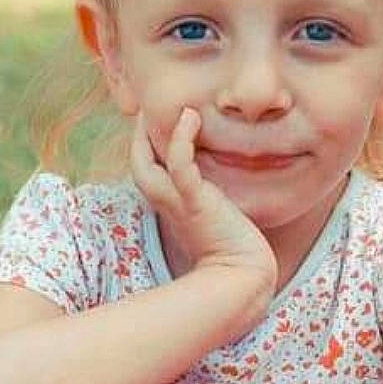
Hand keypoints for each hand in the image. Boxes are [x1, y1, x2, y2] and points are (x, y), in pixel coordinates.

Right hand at [131, 108, 277, 296]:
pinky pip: (180, 165)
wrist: (244, 276)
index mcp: (170, 205)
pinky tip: (191, 117)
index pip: (146, 169)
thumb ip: (213, 197)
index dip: (145, 144)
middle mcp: (167, 202)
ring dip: (152, 131)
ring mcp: (178, 201)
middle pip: (138, 163)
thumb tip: (222, 185)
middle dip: (140, 134)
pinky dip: (182, 139)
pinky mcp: (196, 201)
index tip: (157, 120)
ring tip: (175, 107)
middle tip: (150, 107)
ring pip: (148, 162)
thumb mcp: (218, 215)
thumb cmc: (235, 250)